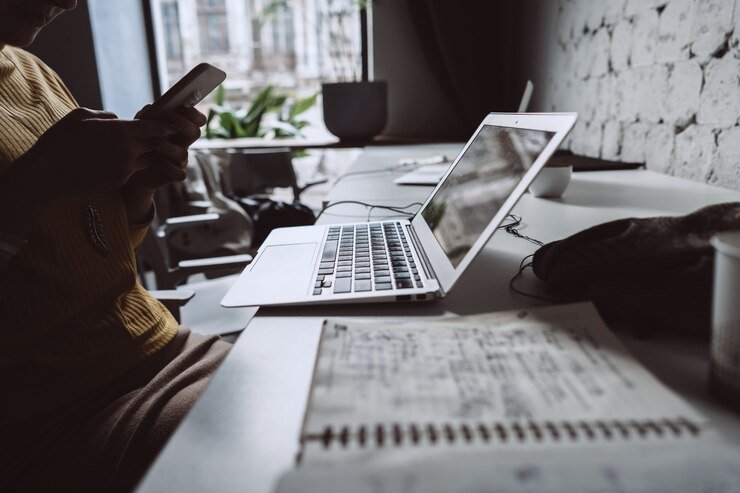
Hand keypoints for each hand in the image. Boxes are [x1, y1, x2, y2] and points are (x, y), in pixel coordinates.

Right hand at [25, 107, 173, 195]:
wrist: (49, 172)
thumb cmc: (61, 139)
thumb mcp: (81, 116)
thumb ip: (106, 115)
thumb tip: (118, 119)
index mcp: (122, 132)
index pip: (155, 128)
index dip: (164, 125)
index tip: (169, 124)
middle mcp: (129, 151)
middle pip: (156, 145)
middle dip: (160, 140)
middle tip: (163, 136)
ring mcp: (126, 168)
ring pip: (148, 160)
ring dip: (147, 154)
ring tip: (142, 148)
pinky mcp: (120, 181)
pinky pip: (132, 170)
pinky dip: (132, 164)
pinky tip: (122, 160)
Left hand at [124, 106, 206, 191]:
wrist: (129, 167)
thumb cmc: (137, 142)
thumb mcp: (139, 126)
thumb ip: (147, 116)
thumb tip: (151, 108)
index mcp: (179, 129)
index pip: (198, 120)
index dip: (195, 114)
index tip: (184, 107)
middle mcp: (183, 143)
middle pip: (195, 133)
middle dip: (184, 125)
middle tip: (169, 119)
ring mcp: (180, 159)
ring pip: (184, 153)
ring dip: (170, 147)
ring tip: (155, 144)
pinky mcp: (175, 174)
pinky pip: (180, 173)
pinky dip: (170, 168)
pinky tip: (159, 163)